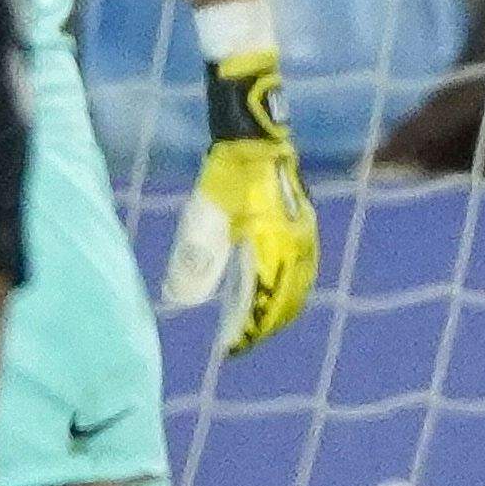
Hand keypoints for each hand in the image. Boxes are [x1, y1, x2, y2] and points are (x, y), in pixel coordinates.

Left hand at [167, 46, 321, 357]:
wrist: (256, 138)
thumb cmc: (228, 176)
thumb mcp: (203, 219)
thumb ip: (195, 261)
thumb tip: (180, 301)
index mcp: (274, 250)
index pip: (262, 303)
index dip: (245, 329)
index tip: (227, 348)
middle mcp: (296, 247)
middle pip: (287, 300)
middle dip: (266, 324)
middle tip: (243, 341)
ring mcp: (304, 235)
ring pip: (298, 285)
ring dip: (280, 308)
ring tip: (261, 323)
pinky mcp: (302, 224)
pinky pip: (301, 268)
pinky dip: (288, 287)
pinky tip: (274, 287)